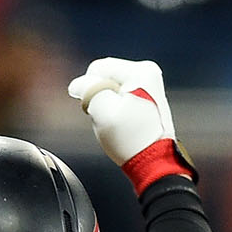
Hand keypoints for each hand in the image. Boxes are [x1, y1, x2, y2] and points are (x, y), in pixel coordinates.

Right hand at [67, 57, 195, 194]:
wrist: (154, 162)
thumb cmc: (131, 139)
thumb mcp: (102, 112)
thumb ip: (87, 90)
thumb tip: (77, 84)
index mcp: (140, 70)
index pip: (96, 69)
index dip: (90, 91)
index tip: (102, 111)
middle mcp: (148, 72)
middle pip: (105, 78)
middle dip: (101, 98)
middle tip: (112, 119)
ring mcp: (150, 85)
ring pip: (111, 89)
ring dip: (108, 106)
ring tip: (121, 123)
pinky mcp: (149, 98)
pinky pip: (121, 98)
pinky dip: (117, 110)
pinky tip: (126, 124)